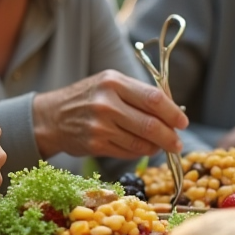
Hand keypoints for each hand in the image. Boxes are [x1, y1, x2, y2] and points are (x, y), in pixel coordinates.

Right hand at [32, 70, 188, 160]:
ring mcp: (100, 126)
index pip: (153, 98)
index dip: (173, 113)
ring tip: (161, 146)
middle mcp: (106, 103)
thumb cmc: (86, 98)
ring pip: (142, 142)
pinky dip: (141, 152)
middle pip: (151, 124)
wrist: (51, 117)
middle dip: (170, 136)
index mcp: (113, 82)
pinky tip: (142, 148)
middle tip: (178, 143)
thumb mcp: (108, 84)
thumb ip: (137, 94)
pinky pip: (129, 152)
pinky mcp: (96, 145)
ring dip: (157, 147)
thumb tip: (172, 112)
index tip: (183, 122)